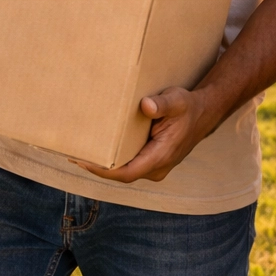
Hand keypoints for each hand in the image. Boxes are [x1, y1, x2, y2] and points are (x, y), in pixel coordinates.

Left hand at [72, 87, 217, 183]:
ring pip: (124, 171)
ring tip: (80, 150)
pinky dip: (113, 159)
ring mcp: (154, 168)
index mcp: (161, 157)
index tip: (83, 160)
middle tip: (72, 152)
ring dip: (103, 164)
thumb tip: (146, 105)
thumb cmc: (187, 107)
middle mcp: (157, 168)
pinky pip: (128, 166)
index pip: (126, 173)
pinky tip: (99, 149)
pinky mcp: (151, 163)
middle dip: (97, 167)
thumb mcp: (177, 100)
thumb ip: (162, 104)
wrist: (203, 114)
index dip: (103, 171)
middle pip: (121, 175)